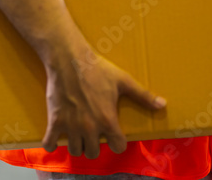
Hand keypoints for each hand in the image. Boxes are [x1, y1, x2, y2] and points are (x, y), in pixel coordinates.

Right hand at [41, 46, 166, 158]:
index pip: (118, 147)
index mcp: (108, 120)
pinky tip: (55, 139)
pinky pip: (49, 143)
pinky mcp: (55, 121)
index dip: (117, 142)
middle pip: (93, 153)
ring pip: (75, 151)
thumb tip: (162, 104)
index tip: (114, 136)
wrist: (69, 59)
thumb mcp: (123, 81)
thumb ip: (143, 95)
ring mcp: (71, 126)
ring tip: (79, 135)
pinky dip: (51, 144)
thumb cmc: (97, 69)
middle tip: (94, 134)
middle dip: (95, 146)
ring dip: (78, 145)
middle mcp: (90, 128)